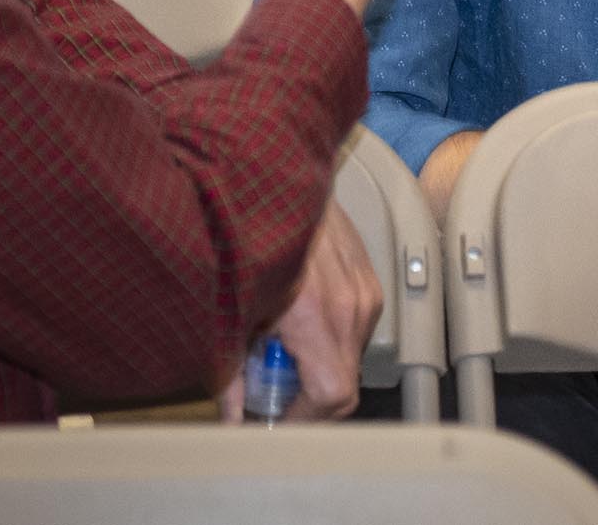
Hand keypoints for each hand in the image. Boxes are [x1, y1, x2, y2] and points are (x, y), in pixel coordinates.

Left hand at [218, 204, 383, 422]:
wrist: (275, 175)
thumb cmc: (250, 231)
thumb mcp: (230, 309)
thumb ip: (230, 370)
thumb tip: (231, 414)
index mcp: (319, 317)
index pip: (333, 396)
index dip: (302, 420)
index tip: (275, 423)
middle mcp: (353, 306)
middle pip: (343, 382)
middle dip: (306, 397)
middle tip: (268, 389)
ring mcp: (365, 290)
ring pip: (350, 355)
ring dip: (318, 365)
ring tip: (278, 347)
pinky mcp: (367, 278)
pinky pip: (354, 326)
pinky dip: (327, 338)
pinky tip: (295, 320)